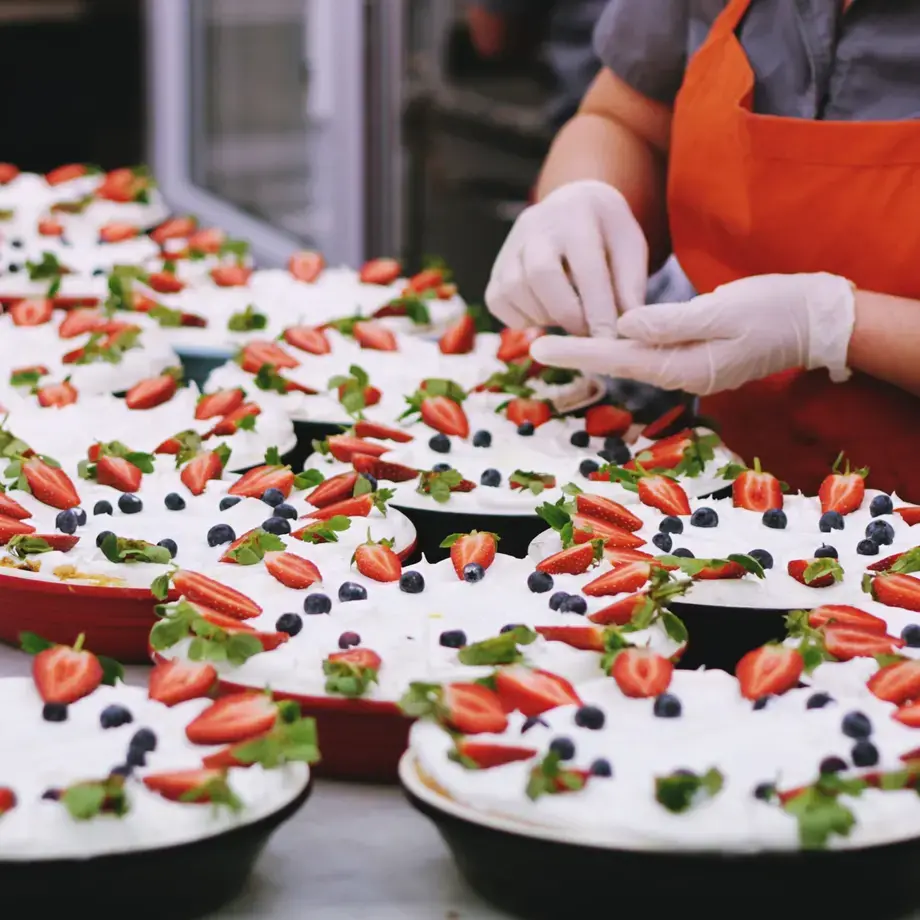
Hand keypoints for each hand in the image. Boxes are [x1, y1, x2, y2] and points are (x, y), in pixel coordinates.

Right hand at [485, 179, 648, 336]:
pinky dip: (521, 319)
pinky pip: (498, 303)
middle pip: (540, 274)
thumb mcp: (630, 246)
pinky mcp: (496, 268)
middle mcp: (537, 226)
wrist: (572, 207)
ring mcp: (510, 246)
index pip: (586, 267)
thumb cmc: (606, 233)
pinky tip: (544, 314)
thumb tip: (626, 326)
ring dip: (544, 317)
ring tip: (568, 317)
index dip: (597, 309)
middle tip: (585, 332)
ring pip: (515, 291)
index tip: (608, 339)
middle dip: (565, 313)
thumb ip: (630, 284)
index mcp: (578, 216)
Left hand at [530, 273, 855, 394]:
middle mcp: (682, 374)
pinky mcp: (698, 358)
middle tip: (534, 344)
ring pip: (633, 360)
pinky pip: (652, 354)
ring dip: (597, 351)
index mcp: (685, 366)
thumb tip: (623, 325)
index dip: (577, 352)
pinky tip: (608, 335)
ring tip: (559, 341)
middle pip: (619, 364)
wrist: (818, 321)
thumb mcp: (724, 309)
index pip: (618, 358)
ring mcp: (691, 369)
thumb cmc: (776, 309)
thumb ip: (671, 321)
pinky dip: (625, 346)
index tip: (538, 347)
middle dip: (578, 355)